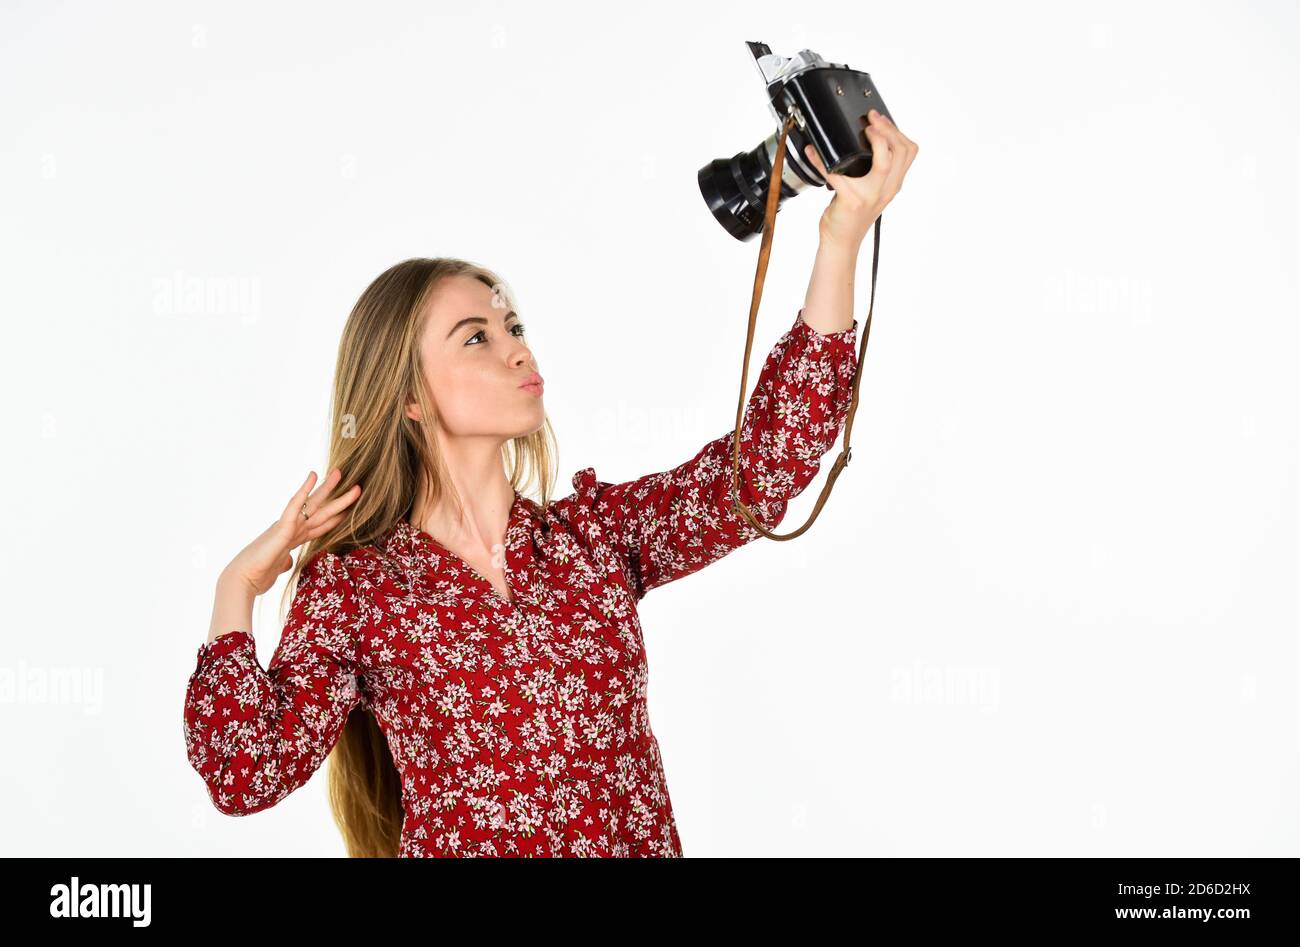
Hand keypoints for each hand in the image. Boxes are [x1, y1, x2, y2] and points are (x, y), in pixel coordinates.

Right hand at [221, 468, 362, 596]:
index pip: (320, 526)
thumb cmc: (257, 576)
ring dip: (329, 489)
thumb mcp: (277, 568)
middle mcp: (292, 529)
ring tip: (339, 473)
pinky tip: (313, 475)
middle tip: (355, 486)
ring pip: (314, 505)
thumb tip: (289, 561)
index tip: (349, 510)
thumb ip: (285, 562)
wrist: (243, 579)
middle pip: (321, 511)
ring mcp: (288, 526)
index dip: (336, 518)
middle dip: (339, 499)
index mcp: (293, 539)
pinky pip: (295, 505)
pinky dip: (304, 490)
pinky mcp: (282, 527)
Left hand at [802, 108, 918, 248]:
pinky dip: (821, 160)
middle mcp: (885, 190)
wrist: (841, 242)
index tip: (881, 120)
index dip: (897, 131)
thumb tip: (866, 142)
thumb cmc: (852, 216)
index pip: (908, 152)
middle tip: (872, 120)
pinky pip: (836, 173)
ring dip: (876, 140)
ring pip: (885, 162)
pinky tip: (812, 152)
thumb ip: (876, 172)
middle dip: (888, 129)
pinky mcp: (851, 200)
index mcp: (893, 185)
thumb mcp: (873, 192)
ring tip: (862, 130)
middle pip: (900, 152)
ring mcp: (870, 195)